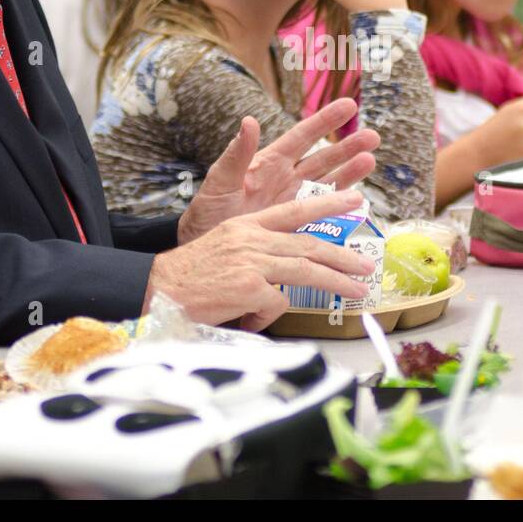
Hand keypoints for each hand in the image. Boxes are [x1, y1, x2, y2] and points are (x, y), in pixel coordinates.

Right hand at [149, 191, 375, 331]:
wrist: (157, 289)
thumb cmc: (190, 275)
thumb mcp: (225, 248)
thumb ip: (257, 253)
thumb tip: (282, 277)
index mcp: (248, 225)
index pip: (295, 211)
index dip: (328, 204)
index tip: (355, 201)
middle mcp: (252, 238)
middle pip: (308, 243)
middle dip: (342, 254)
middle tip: (366, 265)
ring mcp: (251, 261)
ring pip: (305, 269)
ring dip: (336, 281)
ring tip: (356, 290)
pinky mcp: (248, 286)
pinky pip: (277, 302)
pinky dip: (271, 315)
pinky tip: (255, 320)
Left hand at [177, 97, 377, 243]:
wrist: (207, 254)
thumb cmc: (207, 215)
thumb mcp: (220, 183)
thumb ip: (236, 155)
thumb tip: (249, 120)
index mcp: (268, 164)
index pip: (301, 137)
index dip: (324, 121)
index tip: (348, 105)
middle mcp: (286, 179)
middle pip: (323, 158)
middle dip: (347, 146)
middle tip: (372, 136)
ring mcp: (295, 202)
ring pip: (329, 182)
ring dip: (351, 171)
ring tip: (371, 159)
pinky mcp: (299, 225)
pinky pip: (327, 213)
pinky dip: (343, 206)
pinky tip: (360, 199)